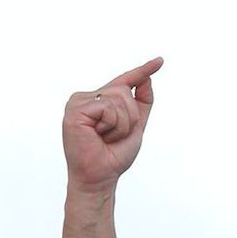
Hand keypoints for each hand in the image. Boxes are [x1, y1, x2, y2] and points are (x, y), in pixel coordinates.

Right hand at [62, 57, 163, 192]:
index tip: (160, 61)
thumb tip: (148, 79)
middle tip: (114, 135)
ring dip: (122, 123)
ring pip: (119, 98)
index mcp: (101, 101)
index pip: (126, 81)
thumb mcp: (136, 126)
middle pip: (125, 91)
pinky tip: (98, 135)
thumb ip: (142, 103)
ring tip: (106, 136)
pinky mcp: (75, 109)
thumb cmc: (114, 154)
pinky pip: (108, 108)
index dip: (144, 70)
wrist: (100, 176)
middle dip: (130, 117)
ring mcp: (79, 102)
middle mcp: (88, 97)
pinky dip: (112, 125)